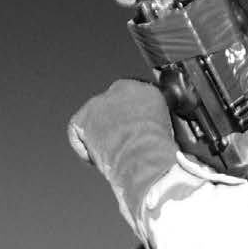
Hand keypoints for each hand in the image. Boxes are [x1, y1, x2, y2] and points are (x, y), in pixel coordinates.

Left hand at [67, 78, 183, 241]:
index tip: (135, 136)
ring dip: (101, 137)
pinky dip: (83, 147)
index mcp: (149, 90)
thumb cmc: (162, 153)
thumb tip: (167, 145)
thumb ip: (161, 128)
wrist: (145, 159)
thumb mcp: (170, 134)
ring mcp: (102, 101)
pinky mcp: (84, 116)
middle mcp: (124, 88)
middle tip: (122, 147)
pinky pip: (77, 131)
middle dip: (116, 127)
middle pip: (114, 107)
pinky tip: (97, 159)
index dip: (133, 121)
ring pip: (96, 119)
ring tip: (112, 156)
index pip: (135, 101)